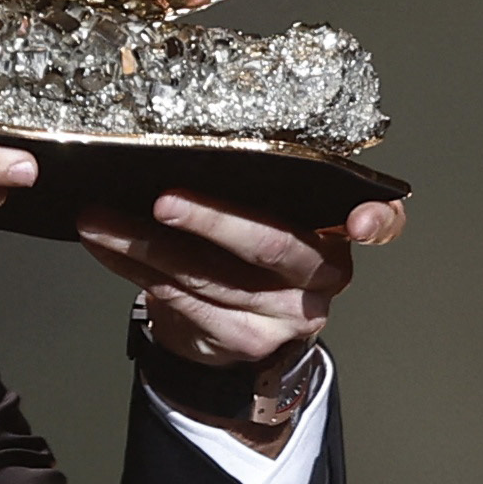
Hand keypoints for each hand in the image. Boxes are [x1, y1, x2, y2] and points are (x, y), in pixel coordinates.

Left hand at [75, 192, 405, 367]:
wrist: (238, 336)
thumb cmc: (251, 258)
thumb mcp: (273, 221)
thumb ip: (261, 192)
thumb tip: (183, 143)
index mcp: (338, 232)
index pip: (383, 223)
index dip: (377, 219)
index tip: (360, 221)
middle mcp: (323, 276)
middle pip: (271, 245)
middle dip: (211, 220)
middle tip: (162, 199)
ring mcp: (286, 316)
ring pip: (209, 275)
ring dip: (144, 244)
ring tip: (99, 218)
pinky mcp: (244, 341)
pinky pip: (179, 300)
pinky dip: (132, 268)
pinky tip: (104, 245)